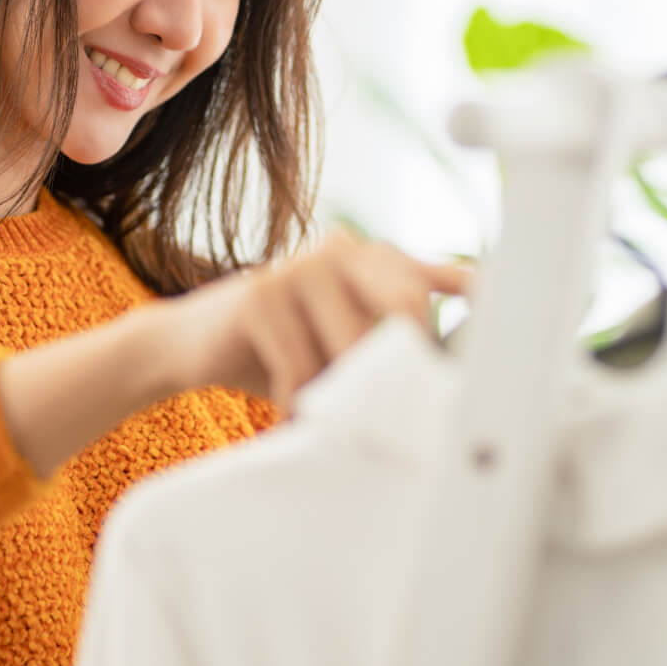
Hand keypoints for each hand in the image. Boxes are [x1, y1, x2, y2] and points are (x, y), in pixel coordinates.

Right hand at [160, 229, 472, 410]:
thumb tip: (453, 385)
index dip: (461, 310)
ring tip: (325, 417)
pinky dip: (300, 404)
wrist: (188, 345)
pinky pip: (304, 367)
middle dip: (400, 367)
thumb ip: (390, 342)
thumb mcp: (342, 342)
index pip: (436, 278)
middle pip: (405, 304)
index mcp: (368, 256)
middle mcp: (339, 248)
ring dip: (343, 397)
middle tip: (387, 414)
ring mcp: (298, 266)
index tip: (478, 345)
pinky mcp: (260, 296)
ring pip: (355, 344)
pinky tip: (286, 414)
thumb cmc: (278, 352)